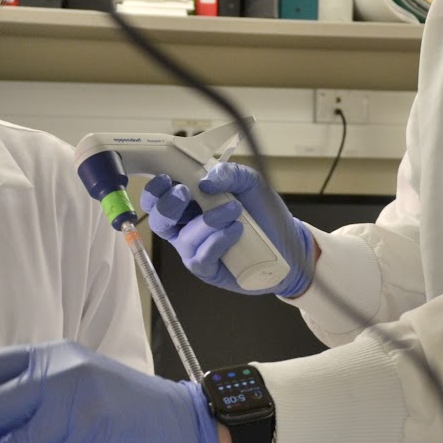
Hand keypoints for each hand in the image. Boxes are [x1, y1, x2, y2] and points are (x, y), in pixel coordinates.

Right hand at [141, 162, 314, 296]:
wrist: (287, 242)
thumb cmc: (263, 212)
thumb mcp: (251, 183)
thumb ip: (230, 173)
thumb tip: (206, 181)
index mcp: (189, 202)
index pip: (158, 196)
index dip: (156, 188)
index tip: (168, 179)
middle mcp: (185, 226)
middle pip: (158, 220)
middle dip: (167, 206)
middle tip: (187, 193)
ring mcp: (194, 249)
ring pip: (184, 238)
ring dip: (207, 221)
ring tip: (235, 212)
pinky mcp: (206, 268)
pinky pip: (201, 256)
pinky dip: (218, 240)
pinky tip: (237, 231)